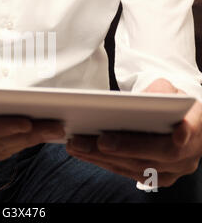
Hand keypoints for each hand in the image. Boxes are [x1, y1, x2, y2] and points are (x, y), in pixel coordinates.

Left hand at [66, 78, 201, 186]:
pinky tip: (83, 152)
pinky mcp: (154, 177)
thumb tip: (142, 100)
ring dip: (104, 158)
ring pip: (136, 167)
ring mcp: (172, 170)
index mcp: (197, 126)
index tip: (178, 132)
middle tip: (98, 141)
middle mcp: (187, 154)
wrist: (177, 121)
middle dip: (125, 148)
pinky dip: (103, 162)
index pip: (193, 131)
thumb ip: (159, 91)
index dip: (185, 133)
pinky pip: (126, 172)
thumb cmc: (170, 103)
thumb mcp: (169, 88)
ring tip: (77, 145)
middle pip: (156, 155)